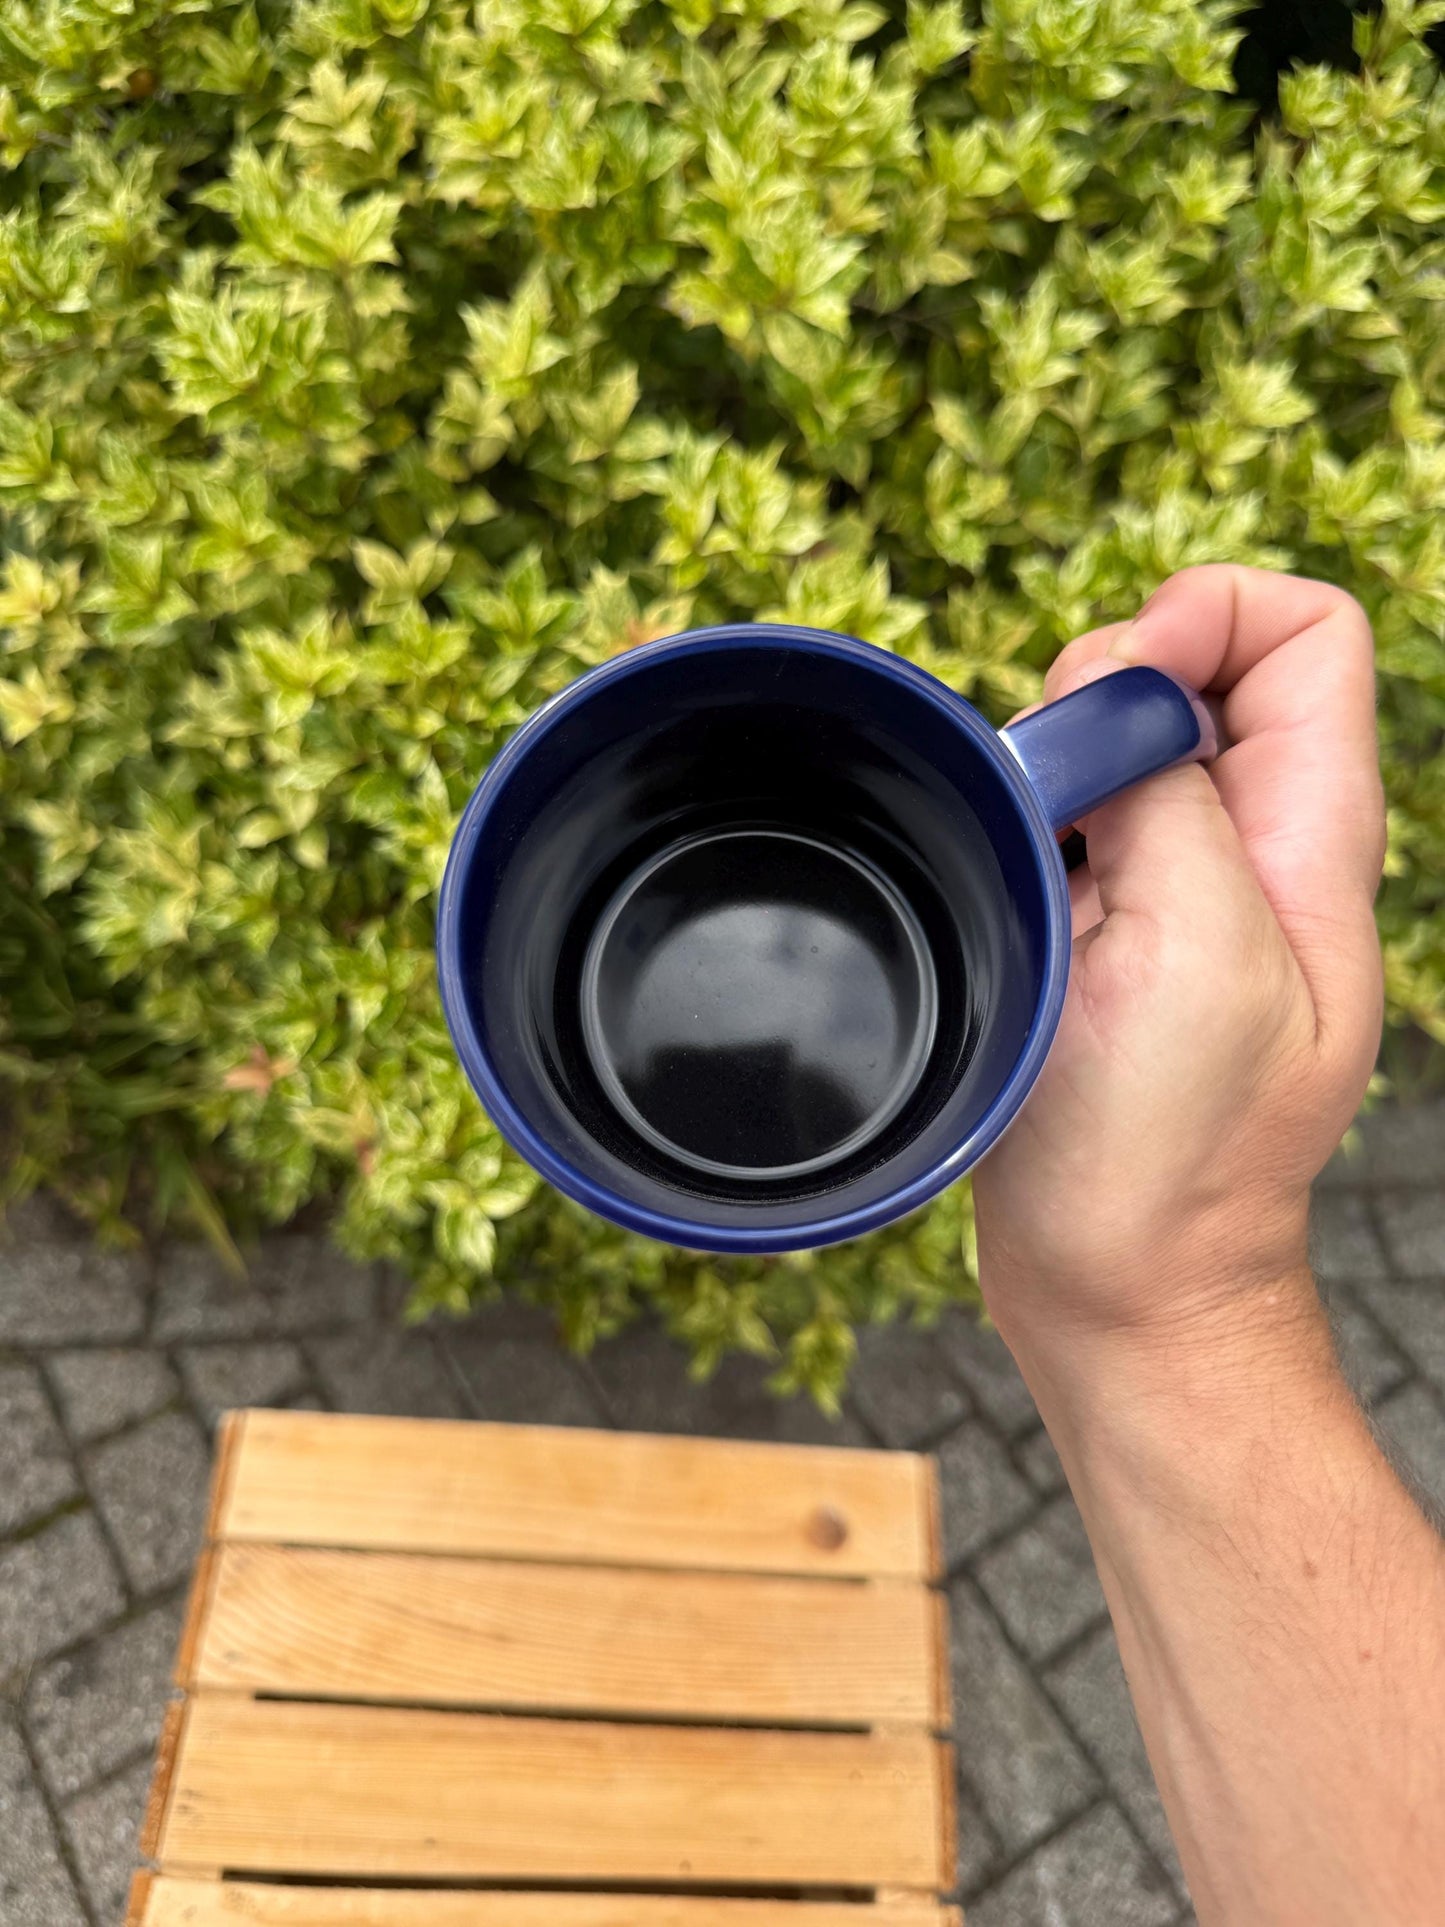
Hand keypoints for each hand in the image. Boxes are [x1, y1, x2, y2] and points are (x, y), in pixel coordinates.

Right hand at [974, 564, 1385, 1377]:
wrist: (1119, 1291)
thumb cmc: (1169, 1156)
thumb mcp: (1195, 954)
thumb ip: (1173, 796)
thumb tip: (1119, 697)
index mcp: (1310, 840)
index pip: (1303, 633)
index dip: (1204, 617)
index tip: (1113, 690)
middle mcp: (1255, 853)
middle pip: (1195, 674)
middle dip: (1102, 695)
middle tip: (1050, 790)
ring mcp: (1180, 897)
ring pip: (1117, 749)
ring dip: (1050, 769)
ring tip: (1027, 862)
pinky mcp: (1107, 940)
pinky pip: (1066, 828)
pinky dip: (1022, 829)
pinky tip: (1006, 899)